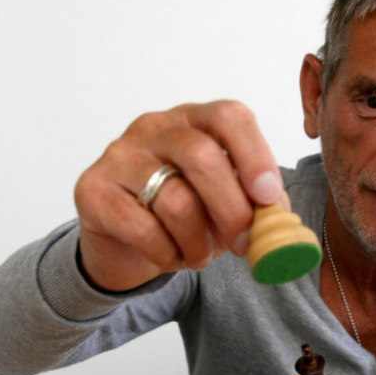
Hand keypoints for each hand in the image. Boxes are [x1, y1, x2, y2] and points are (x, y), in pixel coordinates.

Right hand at [74, 101, 287, 290]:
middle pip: (202, 156)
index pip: (230, 117)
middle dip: (232, 209)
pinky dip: (167, 254)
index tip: (269, 197)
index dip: (255, 156)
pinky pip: (143, 228)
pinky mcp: (93, 189)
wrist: (124, 243)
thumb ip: (256, 206)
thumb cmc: (184, 216)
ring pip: (175, 199)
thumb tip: (282, 221)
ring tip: (200, 256)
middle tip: (244, 244)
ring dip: (198, 242)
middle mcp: (155, 126)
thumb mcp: (226, 206)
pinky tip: (170, 257)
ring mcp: (120, 154)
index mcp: (196, 120)